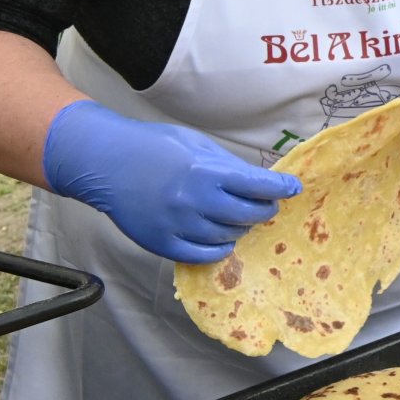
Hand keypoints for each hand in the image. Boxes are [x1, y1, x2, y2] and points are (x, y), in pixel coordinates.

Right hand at [42, 100, 300, 264]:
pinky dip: (219, 248)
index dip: (281, 188)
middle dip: (265, 210)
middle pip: (248, 215)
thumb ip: (227, 166)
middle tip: (267, 205)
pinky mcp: (163, 243)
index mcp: (206, 172)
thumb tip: (259, 182)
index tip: (293, 188)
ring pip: (228, 236)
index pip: (257, 186)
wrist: (106, 164)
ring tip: (239, 217)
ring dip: (241, 227)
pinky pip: (204, 255)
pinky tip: (222, 237)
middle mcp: (195, 201)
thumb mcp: (196, 144)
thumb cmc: (154, 148)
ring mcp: (178, 225)